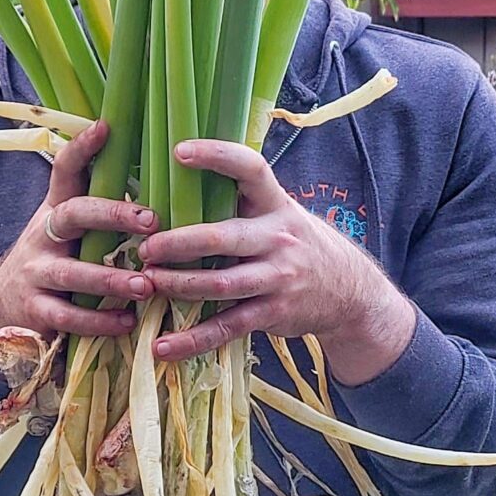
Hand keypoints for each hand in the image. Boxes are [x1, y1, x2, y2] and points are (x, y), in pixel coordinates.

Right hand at [0, 120, 156, 357]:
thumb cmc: (52, 262)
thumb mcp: (65, 233)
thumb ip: (96, 214)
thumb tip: (156, 186)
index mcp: (56, 210)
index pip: (64, 170)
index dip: (82, 148)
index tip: (106, 126)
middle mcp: (43, 235)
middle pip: (73, 214)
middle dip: (113, 214)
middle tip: (151, 219)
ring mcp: (36, 272)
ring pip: (72, 271)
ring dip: (111, 278)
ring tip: (144, 285)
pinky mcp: (35, 309)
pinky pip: (68, 316)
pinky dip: (99, 320)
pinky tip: (126, 321)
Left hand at [139, 138, 415, 382]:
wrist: (350, 292)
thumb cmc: (298, 243)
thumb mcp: (282, 213)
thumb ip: (246, 201)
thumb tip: (184, 179)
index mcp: (277, 205)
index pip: (251, 169)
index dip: (217, 156)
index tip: (180, 151)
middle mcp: (278, 239)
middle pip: (222, 237)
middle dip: (178, 243)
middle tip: (145, 247)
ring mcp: (276, 278)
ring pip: (219, 284)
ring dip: (177, 285)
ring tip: (146, 283)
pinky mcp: (272, 314)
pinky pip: (226, 327)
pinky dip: (192, 340)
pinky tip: (162, 345)